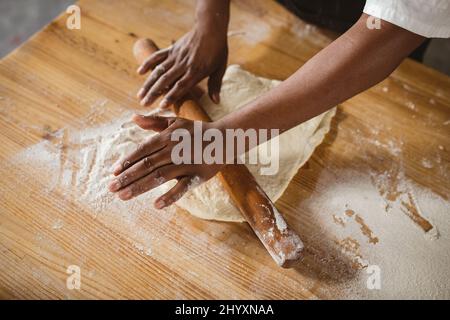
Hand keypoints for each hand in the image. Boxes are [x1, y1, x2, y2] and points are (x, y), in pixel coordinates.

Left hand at [109, 114, 223, 208]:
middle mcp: (175, 150)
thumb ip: (154, 122)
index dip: (128, 161)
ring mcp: (186, 163)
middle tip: (111, 188)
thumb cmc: (197, 131)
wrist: (225, 137)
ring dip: (140, 187)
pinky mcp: (198, 175)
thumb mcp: (176, 122)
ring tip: (123, 196)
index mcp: (168, 137)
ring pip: (159, 177)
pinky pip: (183, 187)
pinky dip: (171, 196)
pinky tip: (157, 205)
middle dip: (128, 177)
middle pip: (147, 165)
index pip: (144, 150)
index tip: (113, 172)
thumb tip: (132, 118)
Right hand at [136, 26, 227, 108]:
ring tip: (140, 95)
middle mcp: (183, 65)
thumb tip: (216, 102)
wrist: (211, 27)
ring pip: (159, 71)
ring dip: (148, 83)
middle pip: (166, 81)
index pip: (181, 87)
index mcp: (196, 71)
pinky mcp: (172, 49)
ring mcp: (176, 56)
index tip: (161, 106)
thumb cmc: (217, 50)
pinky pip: (157, 56)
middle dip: (154, 93)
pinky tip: (140, 72)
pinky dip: (148, 63)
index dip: (171, 96)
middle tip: (144, 104)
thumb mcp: (220, 68)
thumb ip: (215, 86)